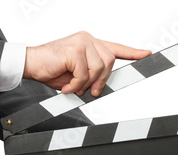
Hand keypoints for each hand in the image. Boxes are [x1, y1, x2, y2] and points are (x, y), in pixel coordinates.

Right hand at [23, 31, 150, 96]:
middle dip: (101, 81)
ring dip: (86, 83)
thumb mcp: (75, 76)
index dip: (133, 52)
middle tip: (89, 91)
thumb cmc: (50, 69)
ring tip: (73, 87)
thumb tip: (100, 88)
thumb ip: (90, 77)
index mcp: (90, 44)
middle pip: (109, 62)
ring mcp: (82, 42)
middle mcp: (88, 39)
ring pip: (99, 68)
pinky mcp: (74, 49)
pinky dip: (76, 85)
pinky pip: (84, 74)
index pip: (115, 48)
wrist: (30, 64)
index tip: (147, 54)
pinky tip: (67, 86)